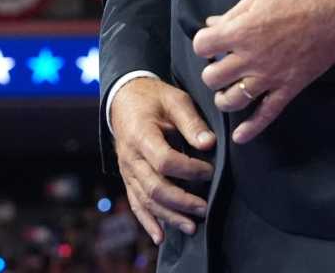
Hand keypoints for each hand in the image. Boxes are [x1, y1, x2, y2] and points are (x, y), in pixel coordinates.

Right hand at [108, 76, 215, 245]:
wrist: (124, 99)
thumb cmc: (154, 98)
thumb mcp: (175, 99)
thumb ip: (192, 122)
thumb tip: (209, 144)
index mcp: (140, 134)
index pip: (164, 160)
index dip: (188, 169)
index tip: (209, 170)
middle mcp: (130, 157)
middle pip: (154, 187)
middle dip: (181, 201)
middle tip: (205, 208)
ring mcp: (127, 170)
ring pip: (146, 200)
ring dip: (169, 216)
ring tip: (192, 227)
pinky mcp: (129, 178)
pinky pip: (136, 204)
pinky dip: (148, 222)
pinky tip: (160, 237)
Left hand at [192, 0, 334, 143]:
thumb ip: (232, 13)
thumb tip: (212, 23)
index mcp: (241, 31)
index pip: (202, 45)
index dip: (204, 42)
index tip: (211, 40)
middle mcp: (251, 58)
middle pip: (212, 77)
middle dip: (212, 70)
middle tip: (221, 63)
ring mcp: (270, 76)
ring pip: (232, 100)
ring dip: (224, 97)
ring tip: (227, 90)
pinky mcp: (289, 87)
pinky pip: (266, 114)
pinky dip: (251, 128)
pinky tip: (240, 136)